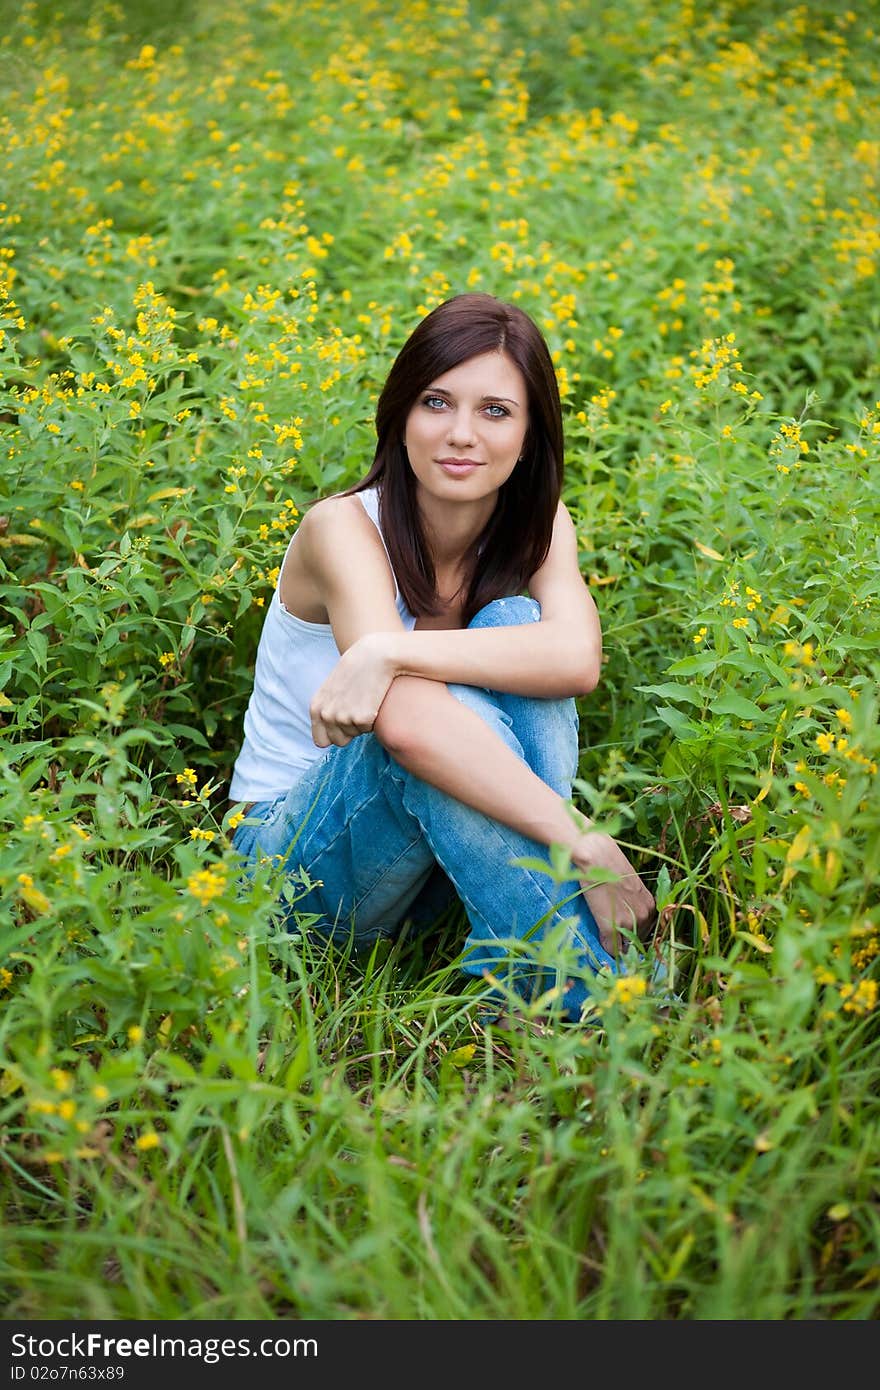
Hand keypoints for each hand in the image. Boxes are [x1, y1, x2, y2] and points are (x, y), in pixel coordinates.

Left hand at [309, 632, 397, 747]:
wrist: (374, 656)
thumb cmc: (355, 671)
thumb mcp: (331, 690)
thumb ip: (327, 710)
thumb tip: (329, 736)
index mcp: (316, 708)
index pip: (321, 741)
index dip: (334, 735)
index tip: (342, 725)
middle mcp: (327, 715)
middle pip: (339, 741)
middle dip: (349, 732)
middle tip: (357, 709)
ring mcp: (343, 718)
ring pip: (356, 735)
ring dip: (362, 723)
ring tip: (364, 699)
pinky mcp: (362, 718)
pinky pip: (369, 729)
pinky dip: (373, 719)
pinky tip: (373, 700)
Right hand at [571, 829, 655, 955]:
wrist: (597, 857)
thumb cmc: (609, 864)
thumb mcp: (629, 883)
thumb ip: (631, 901)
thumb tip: (623, 912)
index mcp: (650, 905)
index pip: (645, 930)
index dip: (633, 934)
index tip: (625, 936)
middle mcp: (644, 916)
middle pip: (636, 940)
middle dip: (625, 941)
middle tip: (612, 936)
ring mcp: (629, 923)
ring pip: (624, 947)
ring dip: (615, 946)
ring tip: (604, 936)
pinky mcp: (612, 928)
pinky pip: (610, 949)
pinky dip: (605, 949)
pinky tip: (600, 942)